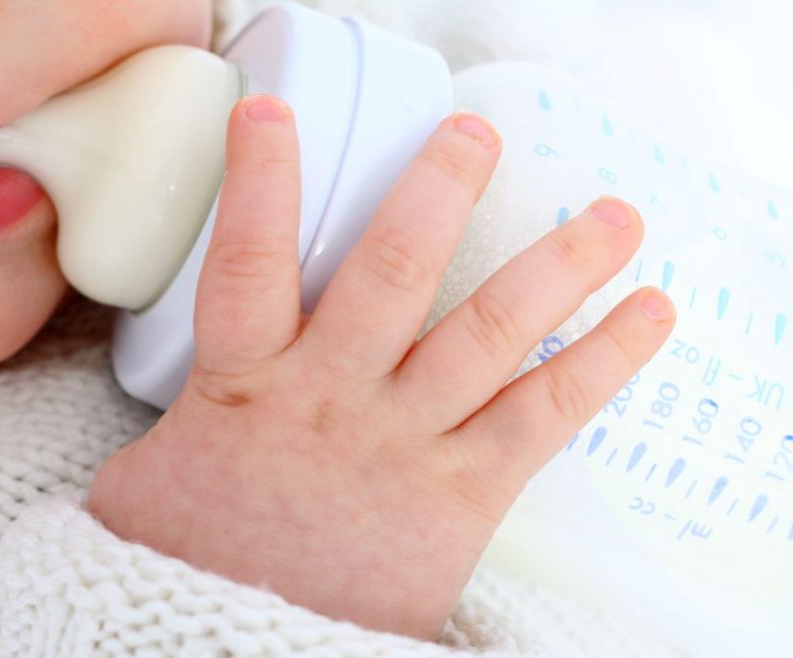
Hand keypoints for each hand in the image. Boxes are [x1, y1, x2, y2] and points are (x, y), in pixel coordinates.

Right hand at [87, 95, 674, 639]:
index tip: (272, 113)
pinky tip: (648, 316)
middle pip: (392, 271)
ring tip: (616, 215)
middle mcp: (331, 400)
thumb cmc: (193, 571)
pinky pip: (541, 417)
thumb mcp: (144, 486)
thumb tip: (170, 410)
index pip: (247, 259)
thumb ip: (171, 427)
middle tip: (477, 135)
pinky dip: (601, 363)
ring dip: (558, 266)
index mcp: (245, 388)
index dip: (259, 179)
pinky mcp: (461, 496)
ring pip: (486, 332)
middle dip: (437, 191)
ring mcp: (402, 445)